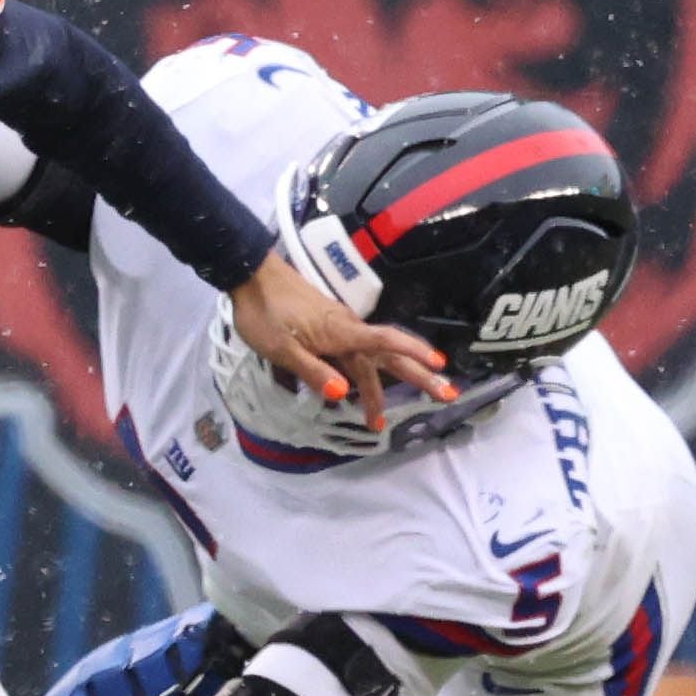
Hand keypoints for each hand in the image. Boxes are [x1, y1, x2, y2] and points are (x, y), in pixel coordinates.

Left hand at [227, 255, 457, 429]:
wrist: (250, 277)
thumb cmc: (265, 313)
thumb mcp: (281, 350)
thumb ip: (313, 371)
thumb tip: (345, 393)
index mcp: (340, 333)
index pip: (386, 343)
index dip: (414, 354)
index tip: (440, 366)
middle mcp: (346, 330)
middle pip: (386, 356)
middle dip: (417, 376)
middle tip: (446, 395)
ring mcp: (337, 328)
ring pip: (366, 360)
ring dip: (377, 387)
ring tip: (378, 419)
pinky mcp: (325, 328)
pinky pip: (349, 355)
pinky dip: (358, 374)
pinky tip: (352, 391)